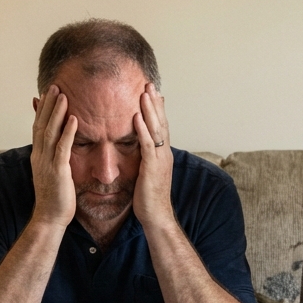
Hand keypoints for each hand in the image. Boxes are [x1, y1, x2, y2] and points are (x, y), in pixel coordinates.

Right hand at [30, 86, 78, 228]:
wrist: (50, 218)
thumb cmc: (55, 198)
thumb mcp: (51, 173)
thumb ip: (53, 157)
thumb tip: (55, 147)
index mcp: (38, 156)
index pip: (38, 127)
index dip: (43, 110)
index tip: (48, 93)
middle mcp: (39, 156)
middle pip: (42, 124)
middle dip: (48, 105)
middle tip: (54, 86)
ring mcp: (47, 163)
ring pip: (50, 132)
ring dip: (57, 112)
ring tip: (63, 95)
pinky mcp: (58, 171)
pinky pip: (62, 148)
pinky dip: (67, 132)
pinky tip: (74, 119)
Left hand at [131, 83, 173, 228]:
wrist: (157, 217)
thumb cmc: (150, 199)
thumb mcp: (148, 174)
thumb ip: (147, 160)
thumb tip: (141, 151)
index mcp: (162, 155)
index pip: (161, 127)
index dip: (157, 109)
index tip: (152, 92)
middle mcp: (164, 154)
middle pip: (161, 123)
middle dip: (155, 103)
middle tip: (149, 84)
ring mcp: (160, 160)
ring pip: (156, 130)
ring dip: (150, 110)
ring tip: (145, 93)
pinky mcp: (152, 168)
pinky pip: (147, 145)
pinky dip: (143, 130)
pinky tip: (137, 117)